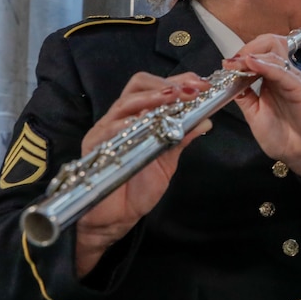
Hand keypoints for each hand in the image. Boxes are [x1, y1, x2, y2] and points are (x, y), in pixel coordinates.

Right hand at [74, 72, 211, 276]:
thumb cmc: (139, 187)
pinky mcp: (94, 146)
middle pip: (138, 86)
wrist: (117, 218)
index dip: (178, 81)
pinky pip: (108, 129)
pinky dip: (127, 123)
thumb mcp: (168, 160)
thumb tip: (206, 121)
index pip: (157, 88)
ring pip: (125, 103)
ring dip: (150, 99)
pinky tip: (143, 123)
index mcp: (140, 117)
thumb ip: (182, 139)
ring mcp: (106, 130)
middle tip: (188, 91)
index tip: (201, 85)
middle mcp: (122, 118)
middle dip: (165, 85)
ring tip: (171, 99)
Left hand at [223, 34, 300, 208]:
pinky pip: (282, 71)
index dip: (240, 55)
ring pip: (274, 52)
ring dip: (252, 54)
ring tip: (235, 63)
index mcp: (273, 80)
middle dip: (246, 48)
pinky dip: (265, 65)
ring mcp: (293, 79)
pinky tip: (250, 64)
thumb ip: (245, 97)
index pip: (259, 53)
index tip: (225, 64)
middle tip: (231, 62)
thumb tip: (228, 81)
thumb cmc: (285, 139)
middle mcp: (284, 75)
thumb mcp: (255, 116)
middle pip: (268, 44)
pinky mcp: (300, 88)